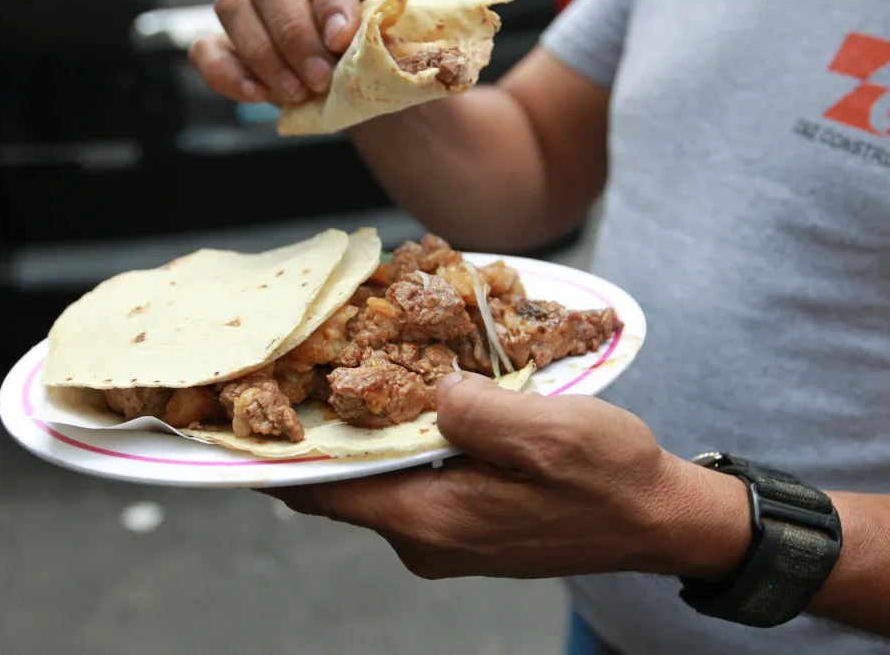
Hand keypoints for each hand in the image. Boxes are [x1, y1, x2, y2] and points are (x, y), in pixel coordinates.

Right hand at [189, 0, 400, 105]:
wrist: (370, 86)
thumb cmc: (389, 56)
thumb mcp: (407, 42)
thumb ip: (401, 36)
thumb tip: (400, 46)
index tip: (341, 39)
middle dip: (294, 35)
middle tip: (319, 78)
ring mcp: (254, 5)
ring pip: (233, 5)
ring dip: (263, 55)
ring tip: (296, 92)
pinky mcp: (230, 43)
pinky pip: (207, 48)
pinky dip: (225, 72)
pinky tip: (256, 94)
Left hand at [267, 372, 750, 580]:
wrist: (658, 519)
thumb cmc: (609, 478)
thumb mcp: (549, 432)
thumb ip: (477, 411)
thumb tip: (430, 391)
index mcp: (432, 521)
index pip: (324, 493)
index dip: (278, 455)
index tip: (247, 411)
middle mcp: (425, 539)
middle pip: (344, 485)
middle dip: (321, 432)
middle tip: (304, 366)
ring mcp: (444, 536)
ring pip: (378, 480)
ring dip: (365, 434)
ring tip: (352, 372)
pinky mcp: (465, 524)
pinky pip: (411, 481)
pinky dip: (400, 444)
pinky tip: (412, 402)